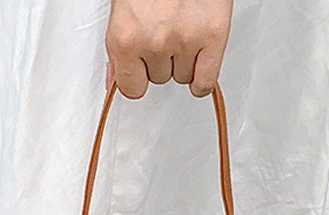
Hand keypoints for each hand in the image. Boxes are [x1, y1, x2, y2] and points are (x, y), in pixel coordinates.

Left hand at [105, 0, 232, 98]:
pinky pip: (205, 81)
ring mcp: (185, 40)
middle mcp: (154, 42)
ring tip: (182, 29)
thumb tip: (115, 80)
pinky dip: (202, 79)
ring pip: (182, 77)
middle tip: (165, 31)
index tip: (143, 69)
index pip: (132, 89)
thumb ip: (118, 50)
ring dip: (184, 61)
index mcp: (126, 38)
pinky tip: (199, 64)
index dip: (139, 77)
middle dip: (162, 60)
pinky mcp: (212, 36)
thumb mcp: (123, 11)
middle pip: (159, 80)